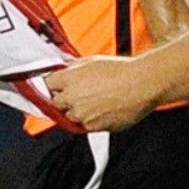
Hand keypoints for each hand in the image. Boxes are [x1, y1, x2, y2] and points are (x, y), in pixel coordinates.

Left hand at [45, 56, 160, 131]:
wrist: (141, 85)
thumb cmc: (121, 71)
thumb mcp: (92, 60)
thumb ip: (73, 67)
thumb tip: (64, 69)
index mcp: (69, 79)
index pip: (47, 84)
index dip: (53, 84)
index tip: (57, 85)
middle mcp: (72, 98)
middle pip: (56, 103)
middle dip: (63, 99)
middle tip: (78, 93)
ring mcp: (82, 114)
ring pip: (70, 117)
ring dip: (77, 111)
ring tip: (94, 101)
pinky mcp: (93, 127)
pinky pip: (85, 126)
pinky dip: (90, 120)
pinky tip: (103, 109)